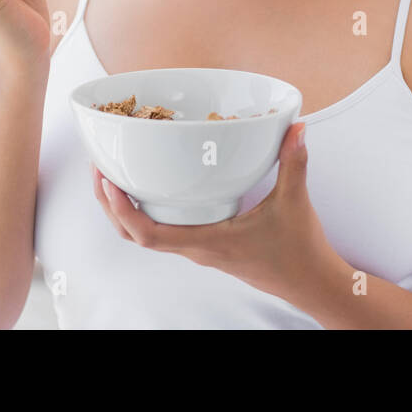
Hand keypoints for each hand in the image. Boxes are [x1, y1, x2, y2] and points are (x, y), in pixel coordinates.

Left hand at [91, 122, 334, 301]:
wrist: (310, 283)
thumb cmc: (299, 251)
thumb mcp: (295, 202)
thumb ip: (294, 162)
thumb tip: (296, 127)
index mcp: (208, 242)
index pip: (149, 235)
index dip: (121, 210)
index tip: (108, 181)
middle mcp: (197, 248)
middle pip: (134, 236)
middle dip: (110, 206)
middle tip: (100, 170)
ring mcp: (199, 249)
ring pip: (146, 236)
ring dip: (123, 210)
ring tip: (114, 177)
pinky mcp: (207, 245)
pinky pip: (164, 232)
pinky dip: (147, 213)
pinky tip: (152, 188)